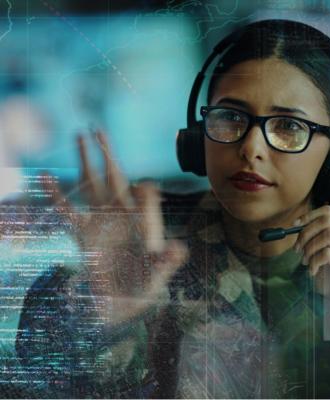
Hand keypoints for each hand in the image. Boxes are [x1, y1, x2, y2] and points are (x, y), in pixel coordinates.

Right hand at [44, 131, 187, 323]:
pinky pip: (67, 210)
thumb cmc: (144, 284)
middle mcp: (123, 214)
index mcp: (144, 222)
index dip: (146, 194)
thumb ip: (167, 261)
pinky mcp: (83, 231)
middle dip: (107, 153)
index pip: (146, 200)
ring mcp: (102, 219)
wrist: (122, 298)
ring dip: (84, 160)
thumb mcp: (158, 274)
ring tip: (77, 136)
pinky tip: (46, 177)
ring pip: (91, 184)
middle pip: (116, 177)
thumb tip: (179, 248)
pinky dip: (56, 195)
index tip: (145, 188)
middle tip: (98, 129)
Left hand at [293, 205, 329, 301]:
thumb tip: (294, 228)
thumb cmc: (329, 275)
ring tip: (305, 261)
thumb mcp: (318, 253)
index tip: (295, 225)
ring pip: (328, 235)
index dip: (309, 215)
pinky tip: (312, 271)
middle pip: (327, 222)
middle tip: (297, 249)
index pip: (328, 212)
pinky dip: (315, 261)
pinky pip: (328, 254)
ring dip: (310, 247)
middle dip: (306, 233)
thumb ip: (312, 239)